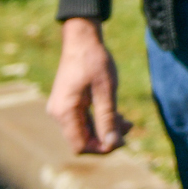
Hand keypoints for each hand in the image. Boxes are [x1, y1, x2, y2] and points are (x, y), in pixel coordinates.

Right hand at [47, 17, 126, 154]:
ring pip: (84, 130)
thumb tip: (112, 144)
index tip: (122, 140)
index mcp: (65, 112)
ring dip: (105, 129)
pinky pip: (82, 120)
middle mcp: (58, 114)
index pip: (80, 146)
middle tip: (129, 127)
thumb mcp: (106, 91)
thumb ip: (108, 118)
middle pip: (82, 140)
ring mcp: (61, 108)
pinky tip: (117, 115)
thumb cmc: (95, 62)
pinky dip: (99, 120)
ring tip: (127, 122)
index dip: (101, 148)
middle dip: (106, 138)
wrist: (82, 40)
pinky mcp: (67, 103)